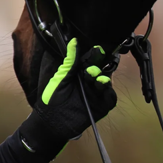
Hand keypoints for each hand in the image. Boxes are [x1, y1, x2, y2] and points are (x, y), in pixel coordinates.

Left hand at [20, 38, 117, 152]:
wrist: (52, 122)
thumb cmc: (52, 99)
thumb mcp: (60, 78)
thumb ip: (70, 61)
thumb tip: (74, 41)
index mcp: (79, 73)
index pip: (91, 61)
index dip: (95, 55)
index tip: (97, 50)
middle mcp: (90, 82)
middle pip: (101, 70)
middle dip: (99, 67)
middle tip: (91, 70)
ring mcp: (96, 94)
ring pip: (106, 82)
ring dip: (103, 79)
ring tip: (96, 79)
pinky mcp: (101, 106)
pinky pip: (110, 98)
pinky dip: (109, 93)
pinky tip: (104, 88)